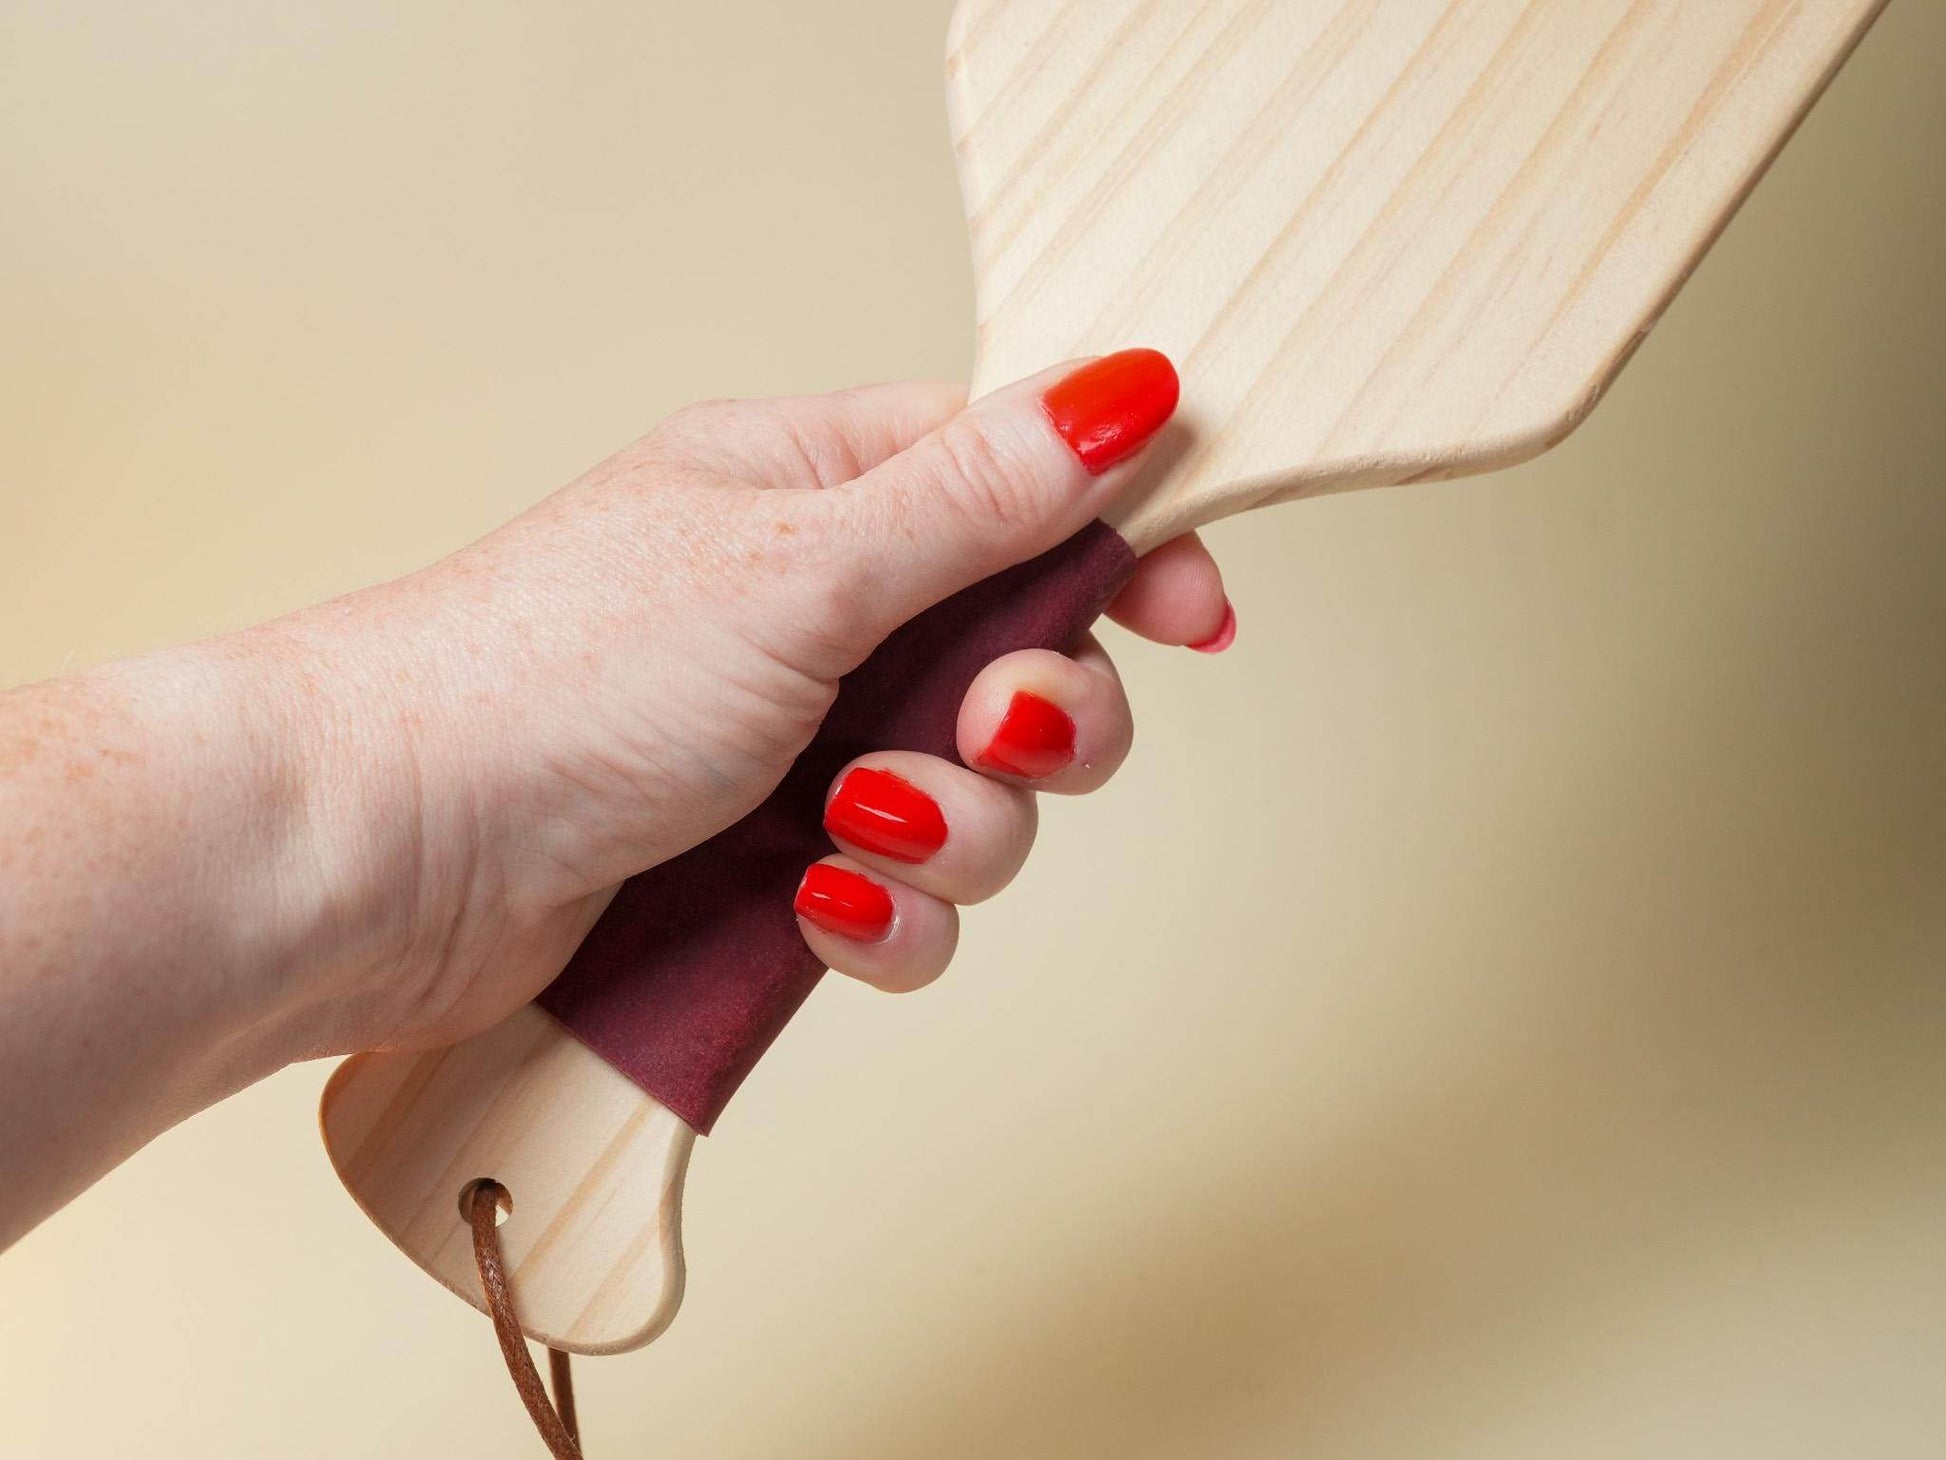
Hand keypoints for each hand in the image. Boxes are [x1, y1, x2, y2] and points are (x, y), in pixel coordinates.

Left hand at [267, 351, 1232, 1055]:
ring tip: (854, 826)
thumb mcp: (798, 564)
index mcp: (817, 491)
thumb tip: (1127, 392)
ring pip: (977, 797)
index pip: (1023, 488)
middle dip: (1036, 719)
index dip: (1122, 548)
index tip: (1192, 613)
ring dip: (952, 830)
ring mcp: (791, 743)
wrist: (388, 855)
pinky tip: (816, 904)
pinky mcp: (763, 861)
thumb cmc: (552, 674)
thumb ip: (981, 498)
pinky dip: (881, 912)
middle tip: (989, 728)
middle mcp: (815, 610)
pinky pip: (901, 896)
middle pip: (1025, 658)